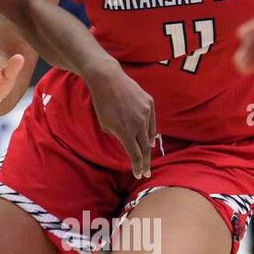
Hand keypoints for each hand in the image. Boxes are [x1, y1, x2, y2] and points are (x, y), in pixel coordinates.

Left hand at [83, 59, 156, 178]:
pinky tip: (148, 138)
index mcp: (126, 131)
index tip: (139, 175)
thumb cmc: (102, 102)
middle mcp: (139, 123)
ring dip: (147, 146)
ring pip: (150, 135)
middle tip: (146, 172)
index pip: (135, 154)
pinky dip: (150, 130)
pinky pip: (152, 121)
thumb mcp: (105, 124)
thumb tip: (128, 143)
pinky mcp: (149, 103)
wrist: (108, 78)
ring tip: (146, 155)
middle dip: (145, 162)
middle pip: (145, 148)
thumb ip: (118, 136)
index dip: (138, 166)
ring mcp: (146, 112)